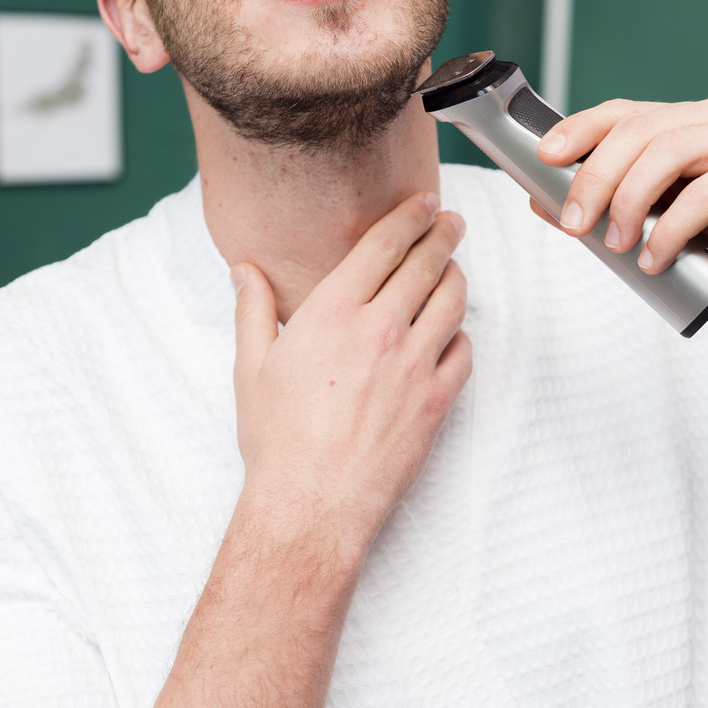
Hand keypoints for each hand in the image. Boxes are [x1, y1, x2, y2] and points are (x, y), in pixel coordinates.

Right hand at [228, 193, 471, 546]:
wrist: (312, 502)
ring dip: (456, 278)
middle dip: (443, 235)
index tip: (425, 204)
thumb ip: (252, 311)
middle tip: (451, 223)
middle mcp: (380, 329)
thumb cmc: (278, 440)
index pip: (383, 245)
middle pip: (426, 264)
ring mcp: (415, 364)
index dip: (410, 217)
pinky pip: (464, 352)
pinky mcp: (437, 400)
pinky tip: (452, 334)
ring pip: (453, 302)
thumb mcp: (251, 368)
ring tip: (453, 271)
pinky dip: (461, 336)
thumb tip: (244, 272)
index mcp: (333, 312)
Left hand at [536, 97, 707, 324]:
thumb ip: (606, 210)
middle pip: (638, 131)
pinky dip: (670, 229)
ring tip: (615, 245)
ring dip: (628, 201)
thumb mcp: (656, 230)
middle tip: (576, 224)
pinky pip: (704, 192)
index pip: (624, 113)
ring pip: (666, 152)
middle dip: (595, 177)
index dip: (579, 129)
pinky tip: (656, 259)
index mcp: (691, 122)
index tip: (544, 158)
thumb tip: (541, 199)